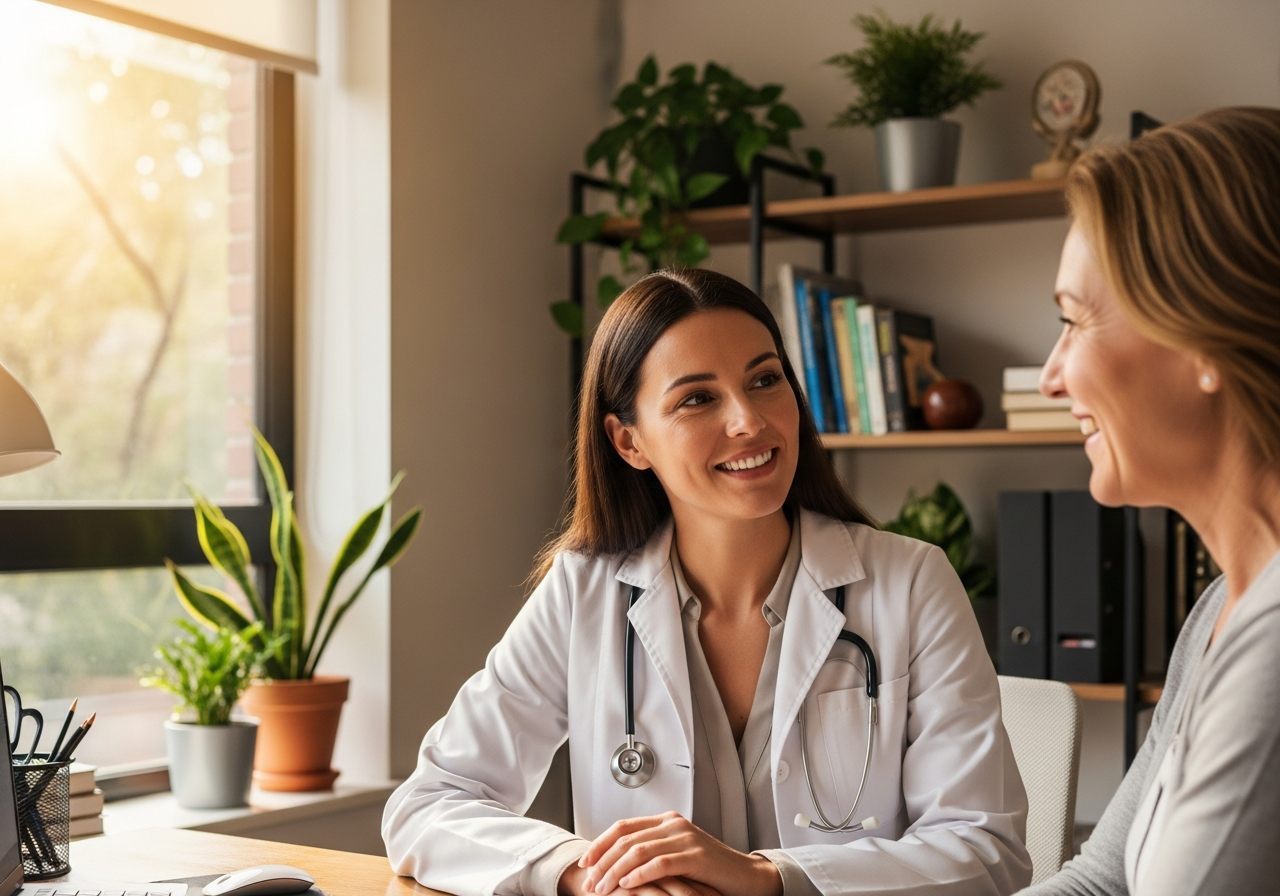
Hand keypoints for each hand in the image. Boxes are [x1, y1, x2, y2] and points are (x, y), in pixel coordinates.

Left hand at [575, 812, 780, 895]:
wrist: (745, 878)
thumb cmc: (709, 872)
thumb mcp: (675, 857)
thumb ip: (650, 853)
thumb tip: (615, 866)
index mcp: (666, 821)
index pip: (622, 827)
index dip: (600, 844)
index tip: (585, 862)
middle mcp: (674, 824)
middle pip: (626, 838)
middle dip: (603, 861)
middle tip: (590, 882)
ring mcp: (685, 837)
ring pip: (638, 850)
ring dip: (615, 871)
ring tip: (603, 888)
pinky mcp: (696, 855)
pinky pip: (660, 863)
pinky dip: (639, 875)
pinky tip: (626, 886)